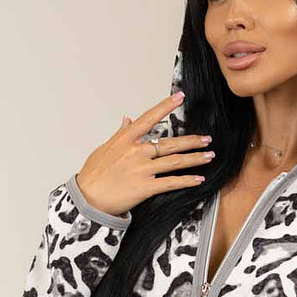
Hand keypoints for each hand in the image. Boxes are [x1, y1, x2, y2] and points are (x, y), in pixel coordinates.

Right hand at [74, 93, 214, 216]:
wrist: (88, 199)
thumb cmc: (93, 175)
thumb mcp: (104, 149)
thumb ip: (119, 133)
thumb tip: (128, 119)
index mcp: (125, 139)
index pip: (149, 118)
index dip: (165, 106)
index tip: (180, 97)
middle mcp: (136, 152)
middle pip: (170, 143)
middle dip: (191, 141)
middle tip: (206, 139)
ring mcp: (141, 169)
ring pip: (174, 161)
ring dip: (195, 159)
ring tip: (209, 156)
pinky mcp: (145, 188)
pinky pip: (171, 183)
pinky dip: (187, 181)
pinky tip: (198, 179)